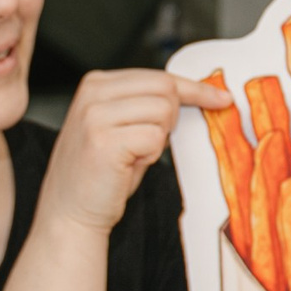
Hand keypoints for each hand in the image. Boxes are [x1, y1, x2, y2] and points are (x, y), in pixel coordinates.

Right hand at [39, 70, 228, 235]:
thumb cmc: (100, 176)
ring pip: (164, 111)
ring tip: (131, 156)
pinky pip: (155, 138)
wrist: (69, 214)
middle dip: (171, 119)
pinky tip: (127, 166)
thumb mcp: (122, 127)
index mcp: (96, 84)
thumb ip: (147, 105)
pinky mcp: (104, 141)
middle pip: (165, 88)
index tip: (221, 98)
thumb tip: (197, 94)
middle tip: (148, 145)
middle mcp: (93, 93)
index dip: (194, 89)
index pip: (158, 76)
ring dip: (157, 140)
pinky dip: (150, 156)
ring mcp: (95, 116)